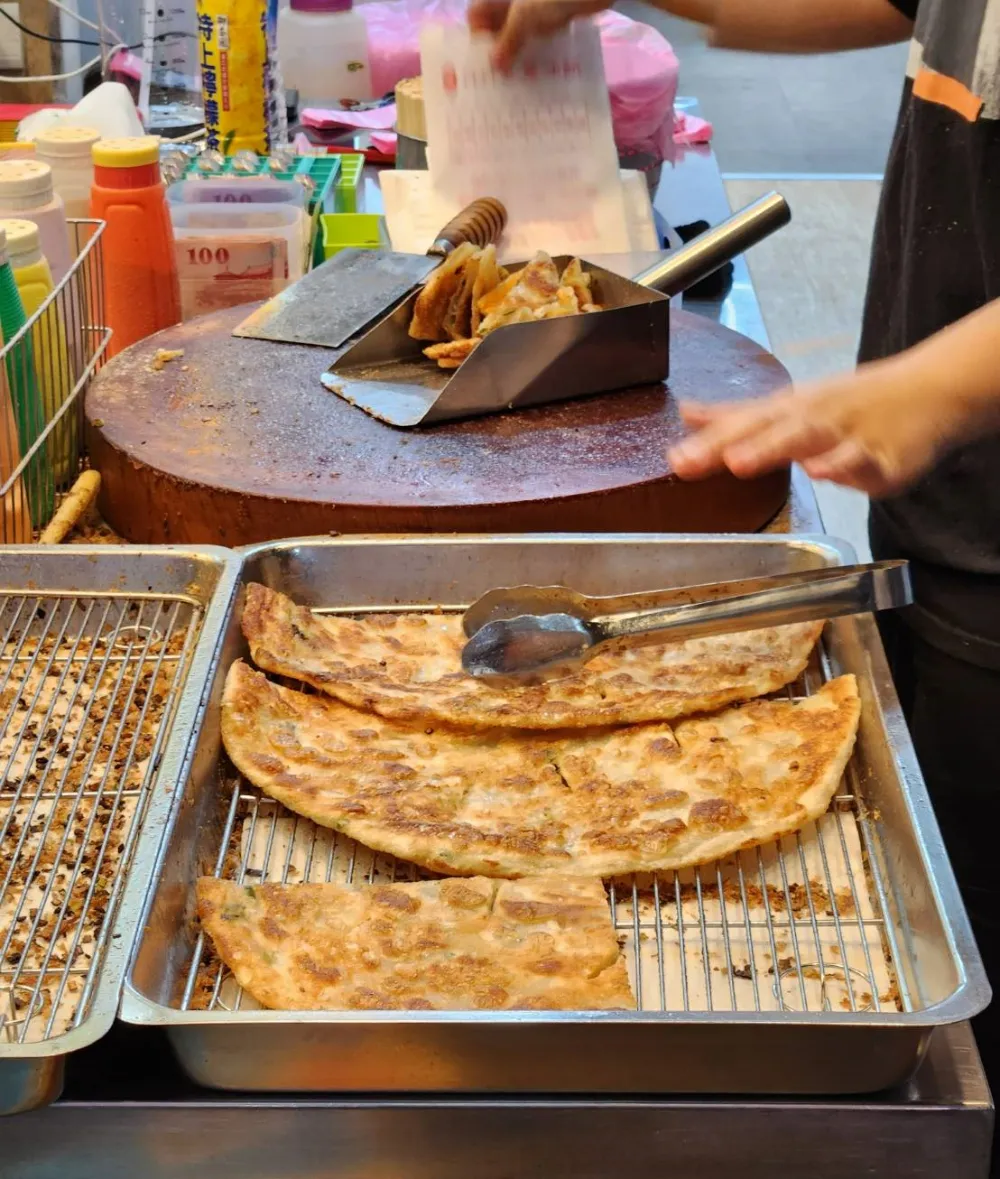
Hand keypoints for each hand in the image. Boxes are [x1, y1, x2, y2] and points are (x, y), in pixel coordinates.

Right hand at [468, 0, 608, 69]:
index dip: (479, 38)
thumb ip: (508, 41)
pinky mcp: (555, 10)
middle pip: (498, 24)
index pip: (477, 15)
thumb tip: (495, 66)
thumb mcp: (524, 17)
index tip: (485, 64)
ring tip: (520, 77)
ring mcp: (535, 4)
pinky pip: (540, 30)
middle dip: (499, 48)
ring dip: (519, 51)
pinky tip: (541, 66)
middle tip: (501, 78)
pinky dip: (539, 45)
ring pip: (519, 29)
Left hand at [666, 360, 968, 497]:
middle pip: (767, 431)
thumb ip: (737, 415)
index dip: (705, 443)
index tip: (671, 460)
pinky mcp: (887, 459)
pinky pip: (866, 463)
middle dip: (728, 445)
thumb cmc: (854, 402)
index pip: (742, 426)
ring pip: (811, 440)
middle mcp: (815, 418)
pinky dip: (846, 467)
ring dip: (773, 449)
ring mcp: (851, 436)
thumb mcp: (790, 404)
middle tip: (687, 461)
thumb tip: (686, 413)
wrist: (935, 389)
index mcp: (789, 410)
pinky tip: (825, 472)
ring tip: (739, 462)